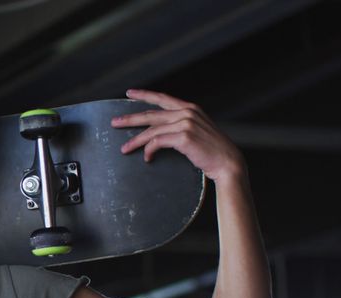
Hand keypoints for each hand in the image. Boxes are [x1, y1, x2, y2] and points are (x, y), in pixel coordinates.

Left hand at [112, 89, 246, 184]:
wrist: (227, 162)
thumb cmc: (211, 150)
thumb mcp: (196, 130)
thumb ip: (180, 125)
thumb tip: (159, 131)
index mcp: (190, 108)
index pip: (162, 98)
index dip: (144, 95)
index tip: (129, 93)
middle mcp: (187, 112)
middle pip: (151, 115)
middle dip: (130, 119)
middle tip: (114, 122)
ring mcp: (185, 123)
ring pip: (151, 131)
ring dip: (135, 141)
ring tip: (124, 149)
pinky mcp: (183, 137)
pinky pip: (157, 142)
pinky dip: (149, 150)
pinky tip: (147, 157)